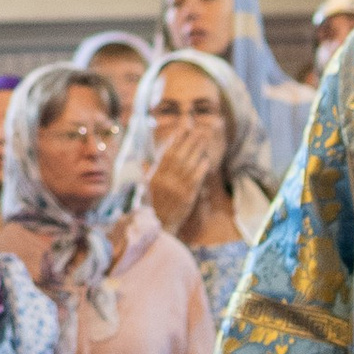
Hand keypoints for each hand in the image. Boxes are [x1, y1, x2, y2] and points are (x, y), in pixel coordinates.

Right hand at [143, 120, 216, 240]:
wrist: (158, 226)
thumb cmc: (153, 206)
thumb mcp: (148, 187)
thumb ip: (149, 172)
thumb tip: (147, 160)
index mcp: (156, 176)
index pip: (167, 153)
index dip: (175, 139)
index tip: (182, 127)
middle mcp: (166, 179)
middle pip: (180, 155)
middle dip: (189, 140)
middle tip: (198, 129)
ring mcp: (177, 188)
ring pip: (189, 163)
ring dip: (197, 149)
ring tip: (204, 138)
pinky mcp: (187, 196)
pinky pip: (196, 178)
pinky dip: (201, 168)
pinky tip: (206, 159)